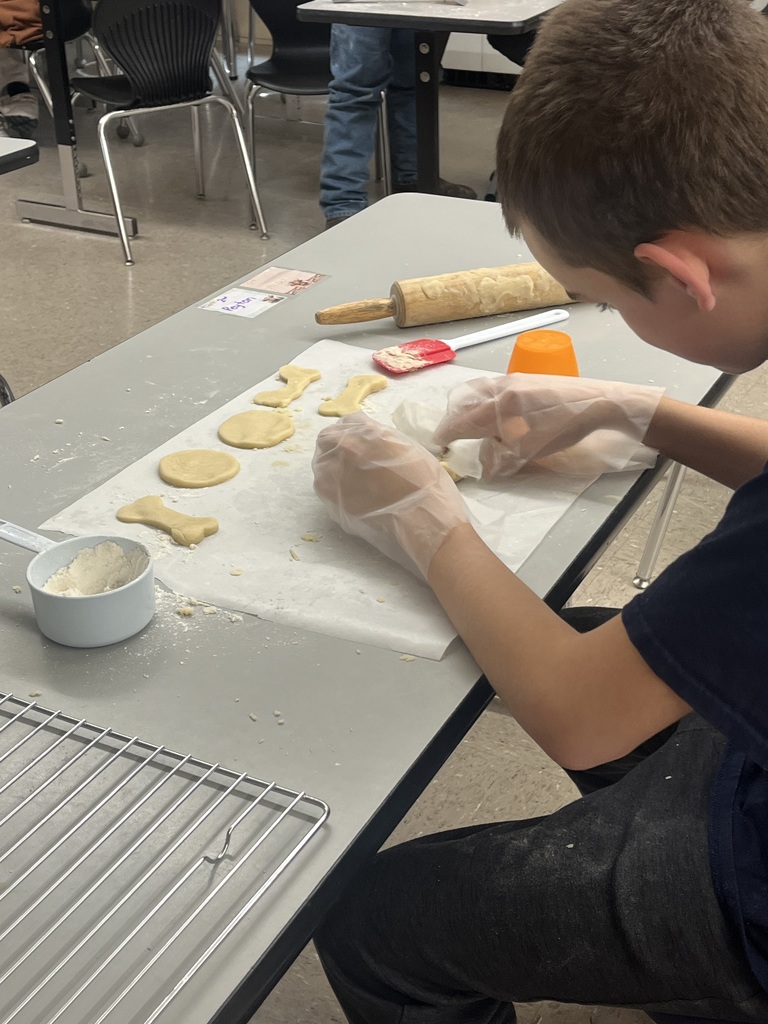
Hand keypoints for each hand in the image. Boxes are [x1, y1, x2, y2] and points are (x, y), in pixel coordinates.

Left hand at [312, 412, 469, 577]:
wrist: (423, 520)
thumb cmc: (427, 484)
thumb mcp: (411, 448)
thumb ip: (384, 438)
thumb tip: (372, 437)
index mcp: (369, 433)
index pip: (349, 421)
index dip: (355, 430)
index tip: (360, 439)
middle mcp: (347, 449)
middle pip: (327, 438)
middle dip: (336, 443)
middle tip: (350, 457)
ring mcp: (336, 474)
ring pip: (321, 462)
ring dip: (331, 465)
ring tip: (349, 477)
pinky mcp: (332, 499)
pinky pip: (322, 485)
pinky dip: (331, 486)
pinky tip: (348, 492)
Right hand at [434, 373, 663, 477]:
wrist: (599, 403)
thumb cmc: (564, 428)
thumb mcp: (529, 451)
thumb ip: (499, 456)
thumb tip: (483, 461)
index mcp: (499, 405)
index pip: (463, 420)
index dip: (448, 433)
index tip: (439, 444)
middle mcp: (501, 387)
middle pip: (464, 400)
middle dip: (454, 418)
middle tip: (451, 435)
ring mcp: (513, 380)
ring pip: (478, 392)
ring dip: (468, 408)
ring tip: (470, 425)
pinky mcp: (524, 379)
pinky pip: (492, 389)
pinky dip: (483, 401)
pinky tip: (495, 415)